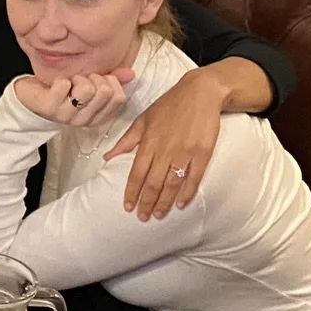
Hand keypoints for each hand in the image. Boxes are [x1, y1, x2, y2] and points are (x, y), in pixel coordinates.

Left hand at [14, 68, 131, 126]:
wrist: (31, 97)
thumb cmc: (63, 90)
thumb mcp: (90, 84)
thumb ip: (112, 79)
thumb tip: (131, 73)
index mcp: (98, 116)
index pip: (119, 97)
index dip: (110, 81)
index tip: (97, 80)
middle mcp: (84, 119)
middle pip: (104, 91)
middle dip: (93, 77)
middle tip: (80, 80)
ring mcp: (67, 115)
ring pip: (86, 89)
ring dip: (77, 78)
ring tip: (69, 83)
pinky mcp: (50, 108)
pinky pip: (64, 85)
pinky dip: (61, 79)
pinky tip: (56, 84)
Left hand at [104, 64, 228, 219]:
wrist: (201, 93)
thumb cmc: (169, 105)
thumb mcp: (143, 119)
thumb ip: (126, 141)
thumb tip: (107, 158)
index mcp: (149, 142)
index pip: (136, 173)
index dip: (132, 192)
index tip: (128, 207)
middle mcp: (166, 149)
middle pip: (153, 183)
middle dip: (146, 202)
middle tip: (143, 218)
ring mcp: (185, 152)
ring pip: (172, 184)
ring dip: (164, 202)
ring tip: (158, 215)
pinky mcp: (203, 153)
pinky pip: (193, 178)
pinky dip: (187, 193)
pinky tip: (181, 204)